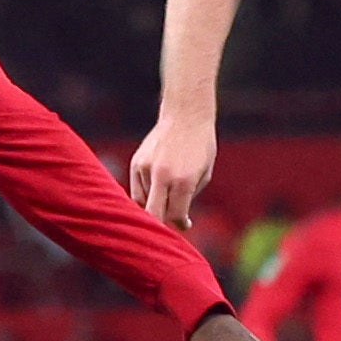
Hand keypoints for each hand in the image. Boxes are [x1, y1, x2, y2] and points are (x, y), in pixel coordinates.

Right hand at [127, 114, 220, 229]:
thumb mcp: (204, 174)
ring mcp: (146, 168)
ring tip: (166, 196)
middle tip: (168, 224)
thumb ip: (188, 198)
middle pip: (153, 214)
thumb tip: (177, 220)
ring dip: (154, 205)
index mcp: (183, 180)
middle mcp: (161, 175)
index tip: (185, 224)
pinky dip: (145, 194)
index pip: (175, 215)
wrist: (186, 116)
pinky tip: (157, 187)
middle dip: (160, 225)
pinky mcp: (136, 162)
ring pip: (143, 203)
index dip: (181, 223)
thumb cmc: (201, 147)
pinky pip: (136, 189)